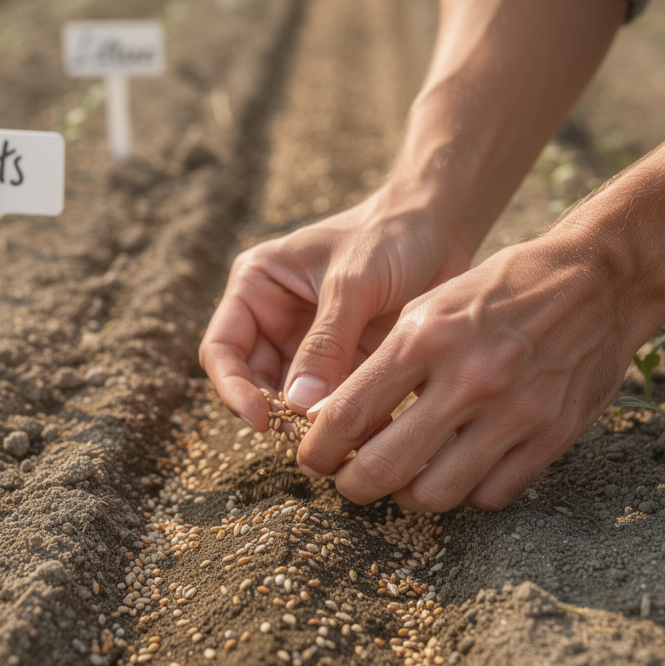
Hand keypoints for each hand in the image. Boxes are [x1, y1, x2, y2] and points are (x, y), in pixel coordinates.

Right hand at [199, 189, 466, 430]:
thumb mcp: (353, 284)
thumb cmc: (390, 235)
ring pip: (295, 401)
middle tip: (309, 439)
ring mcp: (309, 345)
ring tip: (345, 438)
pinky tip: (372, 431)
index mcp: (256, 288)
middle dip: (278, 413)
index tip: (261, 420)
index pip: (222, 349)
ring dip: (314, 423)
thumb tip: (298, 405)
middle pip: (255, 383)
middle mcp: (274, 319)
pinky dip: (348, 419)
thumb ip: (326, 343)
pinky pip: (334, 403)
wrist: (442, 226)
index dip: (233, 389)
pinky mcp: (345, 363)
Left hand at [296, 233, 649, 511]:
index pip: (349, 414)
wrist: (598, 280)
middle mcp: (468, 378)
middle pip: (385, 468)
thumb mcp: (430, 305)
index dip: (318, 449)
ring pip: (435, 494)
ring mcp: (515, 412)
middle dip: (353, 487)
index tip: (312, 459)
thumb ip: (383, 362)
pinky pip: (489, 495)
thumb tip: (331, 418)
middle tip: (349, 483)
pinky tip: (455, 470)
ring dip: (407, 496)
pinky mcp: (551, 435)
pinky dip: (463, 493)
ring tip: (402, 480)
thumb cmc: (499, 290)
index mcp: (426, 337)